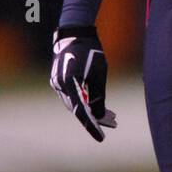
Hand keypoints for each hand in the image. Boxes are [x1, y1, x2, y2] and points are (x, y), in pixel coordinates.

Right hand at [50, 27, 116, 141]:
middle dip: (95, 118)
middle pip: (78, 110)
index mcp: (71, 83)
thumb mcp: (99, 73)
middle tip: (114, 123)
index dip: (92, 126)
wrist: (74, 34)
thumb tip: (100, 116)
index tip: (101, 137)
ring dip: (91, 110)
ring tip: (112, 116)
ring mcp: (58, 84)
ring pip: (75, 104)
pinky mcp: (59, 81)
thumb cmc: (90, 51)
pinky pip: (72, 96)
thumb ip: (98, 96)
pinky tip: (98, 106)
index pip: (81, 112)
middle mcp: (61, 86)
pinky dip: (85, 102)